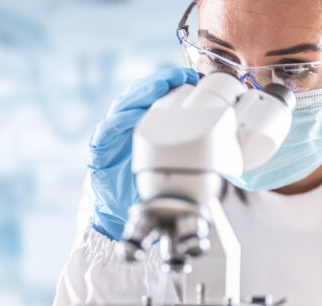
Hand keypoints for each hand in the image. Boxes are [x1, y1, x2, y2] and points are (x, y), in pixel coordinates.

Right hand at [89, 68, 198, 240]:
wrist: (119, 214)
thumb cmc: (145, 188)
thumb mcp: (172, 166)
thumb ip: (189, 149)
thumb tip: (223, 138)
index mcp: (143, 125)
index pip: (154, 96)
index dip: (170, 82)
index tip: (190, 75)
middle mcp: (125, 126)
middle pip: (138, 94)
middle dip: (158, 82)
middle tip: (178, 76)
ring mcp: (111, 137)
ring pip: (122, 106)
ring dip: (140, 95)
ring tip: (158, 87)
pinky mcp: (99, 152)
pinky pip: (105, 132)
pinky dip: (116, 123)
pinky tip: (129, 116)